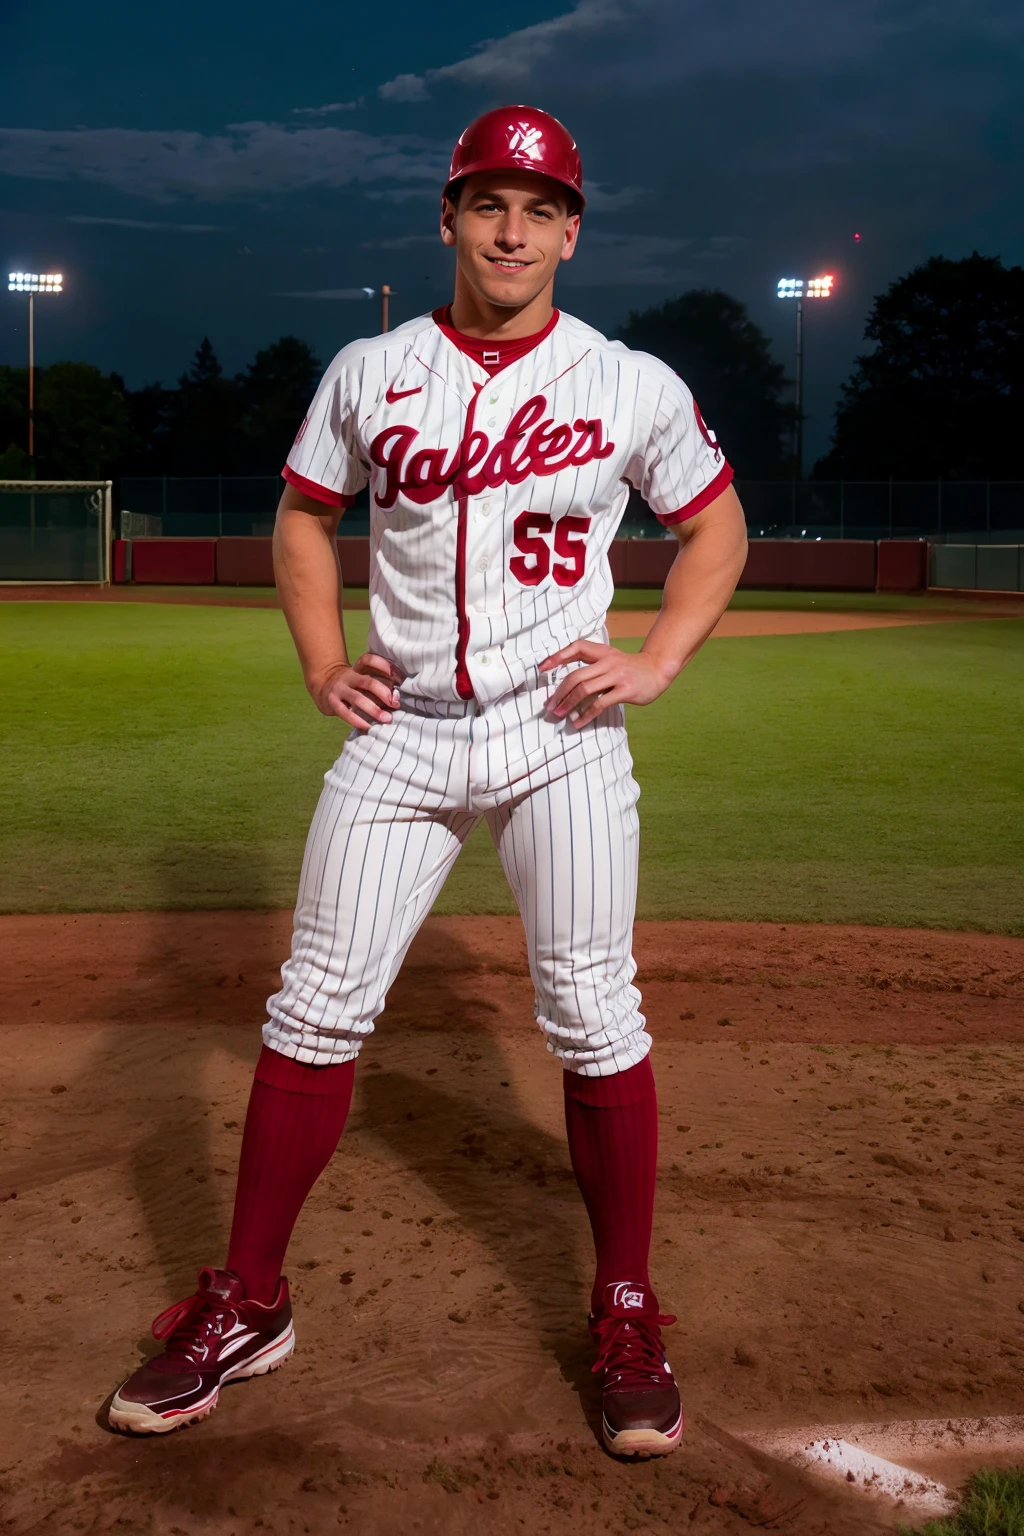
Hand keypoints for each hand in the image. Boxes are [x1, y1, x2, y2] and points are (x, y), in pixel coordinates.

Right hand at [308, 653, 403, 729]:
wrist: (324, 687)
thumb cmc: (353, 686)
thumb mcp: (363, 679)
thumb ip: (379, 686)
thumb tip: (397, 699)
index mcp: (359, 668)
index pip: (370, 660)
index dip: (385, 666)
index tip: (399, 677)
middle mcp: (349, 676)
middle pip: (368, 682)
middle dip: (384, 693)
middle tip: (396, 704)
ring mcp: (339, 688)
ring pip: (357, 698)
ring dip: (374, 710)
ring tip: (387, 718)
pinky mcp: (332, 702)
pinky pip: (345, 712)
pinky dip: (357, 721)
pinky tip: (368, 727)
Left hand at [541, 640, 674, 727]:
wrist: (657, 670)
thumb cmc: (629, 668)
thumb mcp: (611, 658)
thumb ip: (592, 664)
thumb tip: (566, 682)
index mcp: (603, 652)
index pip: (577, 648)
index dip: (558, 656)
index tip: (542, 668)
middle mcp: (608, 662)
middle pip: (576, 676)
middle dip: (559, 693)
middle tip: (549, 705)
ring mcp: (617, 676)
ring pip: (585, 690)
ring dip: (568, 704)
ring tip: (559, 715)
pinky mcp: (625, 691)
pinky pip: (600, 704)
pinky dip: (586, 715)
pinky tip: (577, 723)